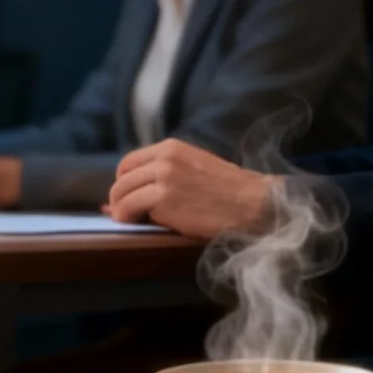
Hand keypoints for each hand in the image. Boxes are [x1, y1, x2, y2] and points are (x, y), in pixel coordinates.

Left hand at [106, 138, 273, 236]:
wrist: (253, 203)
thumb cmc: (229, 191)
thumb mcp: (195, 168)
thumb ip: (164, 174)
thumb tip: (128, 191)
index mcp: (171, 147)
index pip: (130, 162)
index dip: (124, 181)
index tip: (129, 196)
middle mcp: (164, 158)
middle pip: (123, 177)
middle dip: (119, 197)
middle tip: (126, 213)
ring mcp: (163, 178)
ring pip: (121, 192)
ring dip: (121, 209)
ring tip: (129, 221)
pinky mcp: (165, 199)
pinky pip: (130, 208)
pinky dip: (127, 217)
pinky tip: (134, 224)